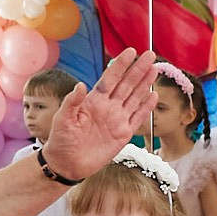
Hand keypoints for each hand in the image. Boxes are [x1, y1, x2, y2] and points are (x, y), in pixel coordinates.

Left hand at [43, 51, 161, 180]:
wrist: (67, 164)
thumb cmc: (61, 139)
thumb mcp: (63, 118)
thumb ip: (72, 101)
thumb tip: (81, 85)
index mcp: (94, 101)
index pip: (110, 78)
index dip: (120, 65)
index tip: (131, 51)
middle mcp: (108, 107)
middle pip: (127, 84)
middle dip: (138, 69)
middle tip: (150, 55)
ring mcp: (117, 120)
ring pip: (135, 98)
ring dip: (145, 84)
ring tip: (155, 69)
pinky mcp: (124, 134)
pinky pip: (138, 118)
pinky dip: (146, 107)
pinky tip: (154, 96)